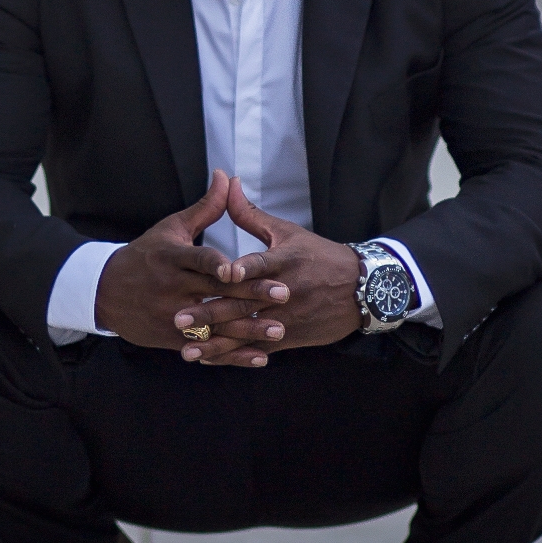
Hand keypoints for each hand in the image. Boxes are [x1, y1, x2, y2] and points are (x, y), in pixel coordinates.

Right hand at [94, 171, 289, 349]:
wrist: (105, 292)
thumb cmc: (145, 255)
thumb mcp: (171, 228)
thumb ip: (205, 208)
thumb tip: (227, 177)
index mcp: (171, 258)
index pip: (198, 260)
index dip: (217, 265)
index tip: (239, 268)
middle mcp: (171, 287)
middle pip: (215, 292)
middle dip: (250, 294)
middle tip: (284, 292)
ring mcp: (172, 315)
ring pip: (215, 323)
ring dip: (248, 328)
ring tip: (279, 327)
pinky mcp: (172, 338)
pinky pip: (207, 347)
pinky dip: (233, 354)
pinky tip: (259, 356)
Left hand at [171, 176, 361, 365]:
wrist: (361, 289)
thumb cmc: (319, 255)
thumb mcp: (287, 231)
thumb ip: (251, 214)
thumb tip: (227, 183)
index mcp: (284, 261)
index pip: (261, 264)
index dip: (244, 269)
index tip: (224, 273)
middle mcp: (284, 292)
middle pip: (245, 304)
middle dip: (212, 313)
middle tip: (180, 318)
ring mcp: (286, 317)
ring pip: (248, 331)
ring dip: (217, 342)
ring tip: (188, 349)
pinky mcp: (289, 336)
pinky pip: (258, 347)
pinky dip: (234, 354)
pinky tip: (209, 358)